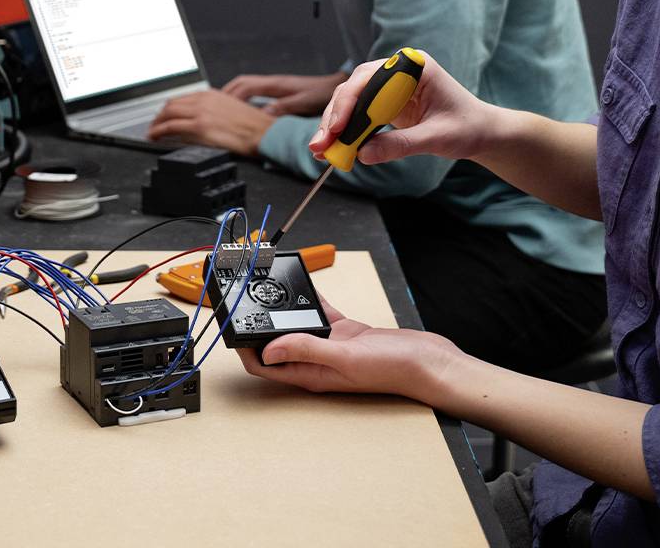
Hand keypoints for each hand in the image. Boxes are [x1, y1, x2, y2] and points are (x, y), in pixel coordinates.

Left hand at [146, 88, 275, 154]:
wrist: (263, 132)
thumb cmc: (254, 126)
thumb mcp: (231, 109)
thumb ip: (214, 110)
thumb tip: (201, 119)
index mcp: (211, 95)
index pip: (182, 98)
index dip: (169, 109)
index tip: (165, 116)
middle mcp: (204, 100)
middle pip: (171, 104)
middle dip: (159, 116)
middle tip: (154, 125)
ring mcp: (201, 113)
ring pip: (168, 114)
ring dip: (156, 124)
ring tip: (152, 133)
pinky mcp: (200, 127)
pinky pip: (171, 127)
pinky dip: (159, 132)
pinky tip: (155, 137)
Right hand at [222, 71, 349, 115]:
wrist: (335, 86)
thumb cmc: (322, 93)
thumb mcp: (303, 102)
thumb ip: (282, 108)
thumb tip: (262, 116)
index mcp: (275, 84)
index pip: (244, 86)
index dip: (230, 96)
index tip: (218, 105)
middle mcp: (273, 82)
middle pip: (241, 83)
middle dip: (226, 93)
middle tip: (213, 105)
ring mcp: (276, 85)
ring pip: (247, 86)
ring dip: (235, 95)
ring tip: (224, 107)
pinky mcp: (280, 90)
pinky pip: (256, 92)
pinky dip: (246, 98)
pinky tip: (245, 109)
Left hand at [239, 296, 464, 400]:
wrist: (427, 362)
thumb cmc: (392, 369)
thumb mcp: (345, 358)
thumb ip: (308, 350)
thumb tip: (268, 347)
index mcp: (311, 374)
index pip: (266, 365)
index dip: (245, 348)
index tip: (233, 327)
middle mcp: (317, 361)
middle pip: (277, 344)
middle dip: (259, 326)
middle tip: (244, 302)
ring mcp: (331, 347)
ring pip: (297, 326)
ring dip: (282, 311)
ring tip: (267, 290)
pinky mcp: (346, 333)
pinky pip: (321, 314)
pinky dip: (310, 299)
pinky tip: (303, 285)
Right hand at [309, 50, 498, 165]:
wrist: (481, 133)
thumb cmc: (467, 128)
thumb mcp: (436, 138)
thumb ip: (401, 145)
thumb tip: (363, 155)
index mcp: (413, 67)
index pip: (370, 78)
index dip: (349, 101)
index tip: (336, 127)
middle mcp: (397, 71)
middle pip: (354, 88)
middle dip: (335, 117)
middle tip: (321, 144)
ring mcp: (389, 87)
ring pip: (351, 102)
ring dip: (334, 126)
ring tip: (321, 151)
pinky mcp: (385, 104)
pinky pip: (359, 116)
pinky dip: (346, 133)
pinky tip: (333, 149)